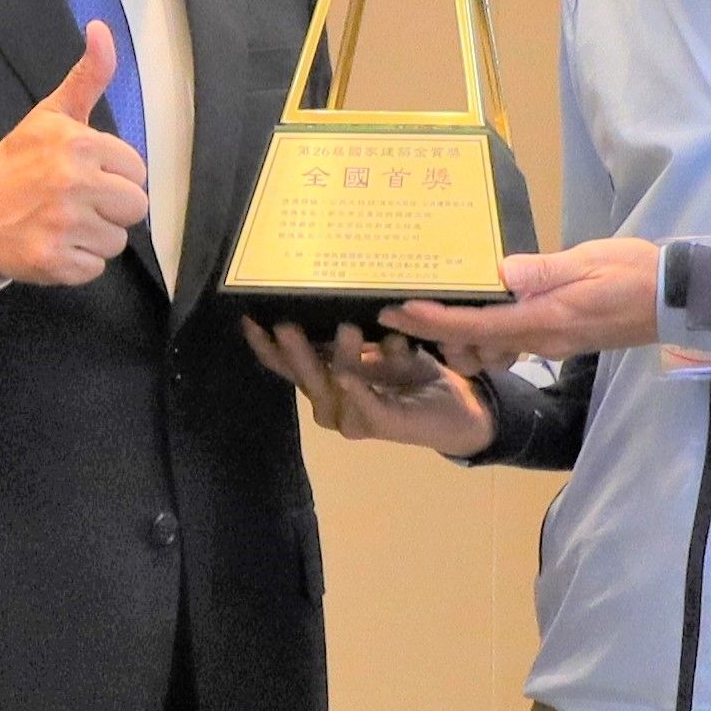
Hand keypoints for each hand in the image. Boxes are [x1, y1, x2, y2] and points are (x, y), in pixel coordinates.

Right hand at [0, 23, 153, 289]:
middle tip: (77, 200)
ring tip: (62, 221)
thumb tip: (102, 28)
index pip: (137, 170)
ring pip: (116, 240)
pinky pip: (94, 268)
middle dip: (110, 206)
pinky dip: (76, 262)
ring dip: (94, 235)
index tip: (86, 173)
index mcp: (79, 144)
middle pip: (135, 207)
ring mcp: (64, 225)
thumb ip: (88, 75)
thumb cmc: (18, 160)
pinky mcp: (54, 262)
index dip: (115, 174)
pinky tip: (53, 242)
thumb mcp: (51, 113)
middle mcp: (75, 184)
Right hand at [244, 319, 495, 453]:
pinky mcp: (383, 424)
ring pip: (334, 388)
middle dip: (294, 351)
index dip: (264, 345)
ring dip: (338, 359)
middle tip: (286, 324)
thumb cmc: (413, 370)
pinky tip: (348, 376)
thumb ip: (355, 325)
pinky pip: (366, 408)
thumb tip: (333, 287)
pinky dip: (357, 392)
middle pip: (303, 376)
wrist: (460, 406)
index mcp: (324, 378)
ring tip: (347, 329)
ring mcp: (353, 416)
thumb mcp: (381, 339)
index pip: (284, 364)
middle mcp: (330, 400)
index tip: (249, 318)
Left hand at [386, 237, 656, 378]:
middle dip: (435, 335)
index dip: (432, 321)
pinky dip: (484, 331)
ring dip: (457, 337)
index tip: (397, 310)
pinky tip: (477, 304)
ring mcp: (550, 343)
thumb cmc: (636, 273)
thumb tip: (500, 273)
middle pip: (474, 346)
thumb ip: (543, 270)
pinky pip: (510, 341)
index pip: (476, 327)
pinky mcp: (558, 338)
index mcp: (544, 321)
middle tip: (402, 309)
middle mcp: (541, 339)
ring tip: (431, 308)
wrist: (677, 298)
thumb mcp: (589, 261)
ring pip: (490, 350)